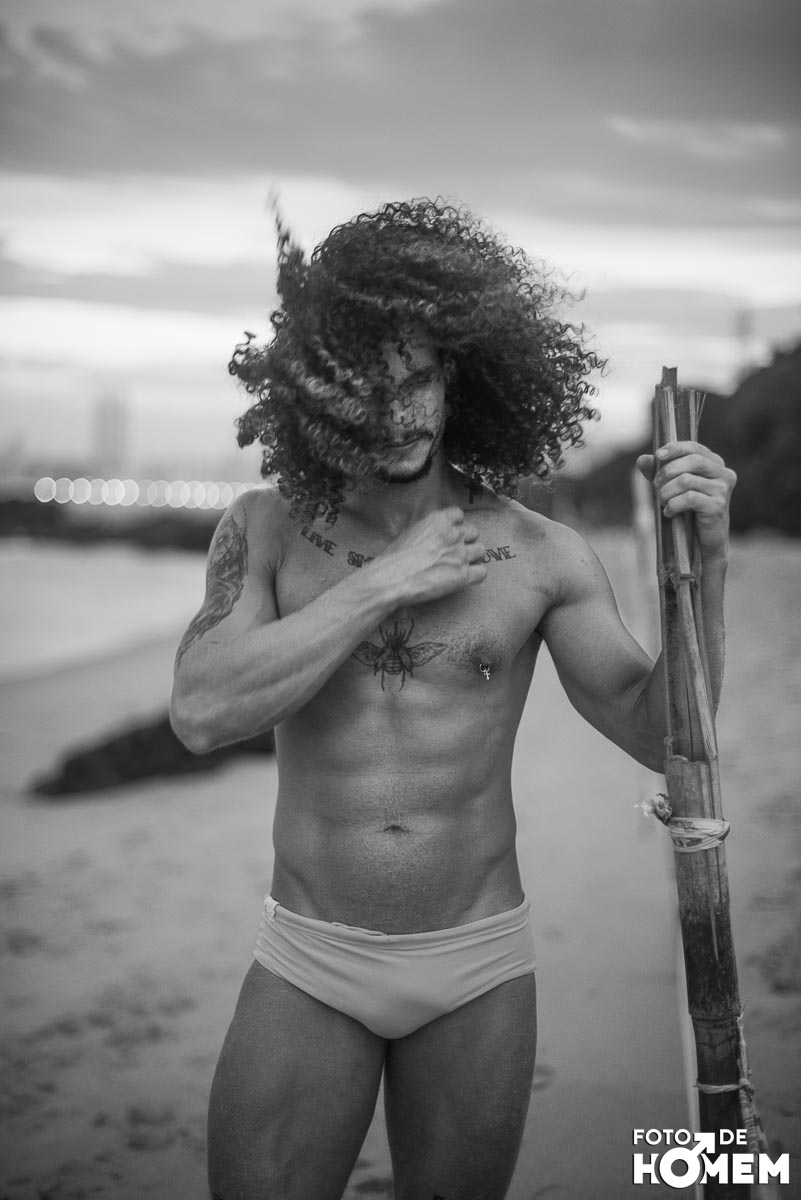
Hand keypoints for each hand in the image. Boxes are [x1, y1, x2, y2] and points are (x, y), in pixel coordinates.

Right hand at [376, 506, 487, 603]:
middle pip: (473, 532)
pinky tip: (464, 579)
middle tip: (454, 551)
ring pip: (481, 551)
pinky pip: (482, 572)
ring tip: (459, 566)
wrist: (392, 577)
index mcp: (439, 520)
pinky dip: (475, 576)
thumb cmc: (394, 558)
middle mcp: (453, 534)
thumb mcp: (408, 532)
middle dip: (466, 541)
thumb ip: (426, 530)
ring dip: (472, 558)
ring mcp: (460, 554)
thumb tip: (429, 535)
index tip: (449, 533)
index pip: (459, 515)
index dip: (455, 525)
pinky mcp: (463, 575)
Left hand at [637, 441, 735, 560]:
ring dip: (666, 492)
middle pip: (692, 461)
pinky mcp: (718, 506)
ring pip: (686, 480)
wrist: (704, 543)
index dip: (675, 448)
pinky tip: (668, 513)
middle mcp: (724, 474)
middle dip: (667, 472)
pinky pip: (688, 498)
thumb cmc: (688, 511)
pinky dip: (672, 505)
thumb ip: (658, 472)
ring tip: (662, 502)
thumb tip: (642, 459)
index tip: (657, 455)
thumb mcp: (672, 488)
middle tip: (656, 486)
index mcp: (715, 464)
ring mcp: (723, 490)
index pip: (694, 447)